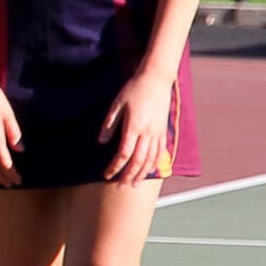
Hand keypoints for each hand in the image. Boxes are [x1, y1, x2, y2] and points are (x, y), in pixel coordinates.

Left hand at [99, 68, 175, 184]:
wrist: (157, 79)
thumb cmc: (134, 89)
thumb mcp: (117, 104)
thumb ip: (109, 124)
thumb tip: (102, 142)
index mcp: (133, 126)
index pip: (123, 154)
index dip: (115, 167)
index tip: (107, 175)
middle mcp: (147, 132)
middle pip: (138, 161)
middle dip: (128, 175)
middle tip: (120, 186)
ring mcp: (157, 132)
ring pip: (151, 159)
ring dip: (142, 173)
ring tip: (134, 183)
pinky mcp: (163, 130)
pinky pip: (160, 151)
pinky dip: (155, 163)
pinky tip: (150, 170)